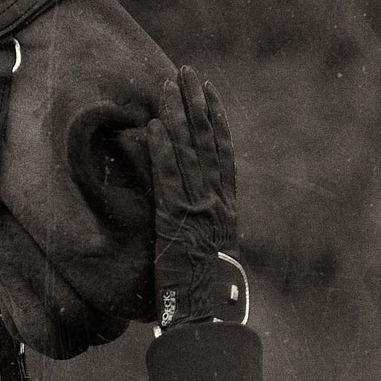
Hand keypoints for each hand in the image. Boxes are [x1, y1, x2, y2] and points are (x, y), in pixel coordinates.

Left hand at [150, 67, 243, 329]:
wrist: (206, 309)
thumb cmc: (206, 286)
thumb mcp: (210, 248)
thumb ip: (204, 221)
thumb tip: (194, 208)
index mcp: (226, 204)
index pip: (224, 151)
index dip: (216, 118)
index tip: (209, 92)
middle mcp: (216, 199)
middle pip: (208, 141)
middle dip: (197, 103)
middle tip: (186, 72)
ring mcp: (197, 206)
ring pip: (189, 152)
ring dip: (178, 115)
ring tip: (167, 86)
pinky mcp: (176, 218)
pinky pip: (169, 178)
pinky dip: (162, 151)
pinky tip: (154, 127)